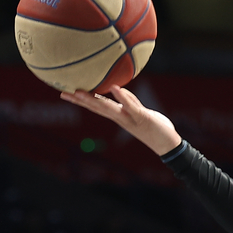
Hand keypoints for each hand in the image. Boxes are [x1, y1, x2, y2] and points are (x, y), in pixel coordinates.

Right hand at [61, 85, 181, 155]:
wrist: (169, 145)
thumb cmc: (154, 127)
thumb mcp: (139, 112)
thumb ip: (128, 101)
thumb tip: (116, 88)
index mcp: (119, 116)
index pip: (97, 106)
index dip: (81, 100)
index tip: (65, 93)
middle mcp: (121, 118)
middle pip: (97, 108)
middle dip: (80, 100)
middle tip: (64, 92)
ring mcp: (131, 119)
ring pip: (109, 109)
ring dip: (94, 100)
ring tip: (79, 91)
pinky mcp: (142, 118)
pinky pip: (131, 107)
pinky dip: (123, 97)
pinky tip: (114, 87)